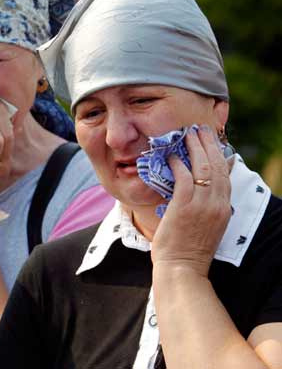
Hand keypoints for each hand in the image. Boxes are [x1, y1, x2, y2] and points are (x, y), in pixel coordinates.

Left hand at [151, 125, 231, 275]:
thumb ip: (208, 204)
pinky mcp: (185, 206)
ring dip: (195, 148)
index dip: (219, 154)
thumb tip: (205, 188)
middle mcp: (217, 204)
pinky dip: (179, 165)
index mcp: (223, 208)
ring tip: (188, 134)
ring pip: (203, 168)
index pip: (225, 175)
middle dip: (209, 144)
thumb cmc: (188, 248)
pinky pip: (184, 178)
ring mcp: (202, 205)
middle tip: (200, 129)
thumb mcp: (206, 224)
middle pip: (217, 166)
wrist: (182, 268)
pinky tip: (172, 156)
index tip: (212, 140)